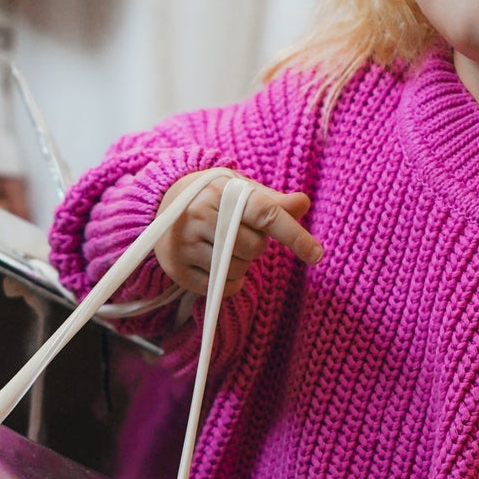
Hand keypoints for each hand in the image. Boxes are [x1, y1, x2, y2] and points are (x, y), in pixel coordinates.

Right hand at [156, 169, 321, 296]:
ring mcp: (185, 244)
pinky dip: (229, 283)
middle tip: (241, 235)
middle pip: (253, 247)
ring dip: (243, 266)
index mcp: (221, 192)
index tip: (316, 254)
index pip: (266, 215)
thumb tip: (303, 204)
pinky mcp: (177, 269)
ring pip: (237, 270)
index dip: (294, 235)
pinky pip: (221, 288)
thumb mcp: (241, 190)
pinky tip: (219, 266)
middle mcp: (200, 216)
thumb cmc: (214, 196)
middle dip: (256, 246)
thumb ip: (273, 201)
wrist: (162, 202)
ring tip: (227, 248)